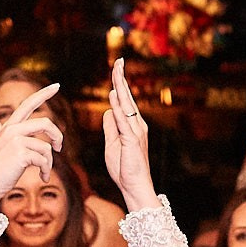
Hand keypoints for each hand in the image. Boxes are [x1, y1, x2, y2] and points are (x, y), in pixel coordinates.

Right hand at [0, 83, 62, 208]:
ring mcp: (16, 141)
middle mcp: (12, 130)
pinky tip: (43, 177)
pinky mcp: (21, 153)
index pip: (28, 104)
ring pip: (46, 147)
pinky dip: (46, 170)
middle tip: (60, 147)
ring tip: (44, 172)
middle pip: (46, 123)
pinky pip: (44, 160)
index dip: (43, 93)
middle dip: (57, 135)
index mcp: (9, 126)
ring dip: (49, 163)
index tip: (57, 85)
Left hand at [100, 58, 156, 207]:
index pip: (124, 100)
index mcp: (131, 124)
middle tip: (119, 61)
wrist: (134, 185)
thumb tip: (108, 111)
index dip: (119, 84)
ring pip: (126, 105)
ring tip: (116, 71)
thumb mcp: (112, 143)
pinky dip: (118, 107)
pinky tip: (113, 96)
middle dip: (121, 79)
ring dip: (120, 87)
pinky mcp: (132, 140)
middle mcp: (136, 124)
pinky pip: (123, 120)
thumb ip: (110, 127)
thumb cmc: (124, 167)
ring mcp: (136, 131)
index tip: (117, 68)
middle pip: (127, 97)